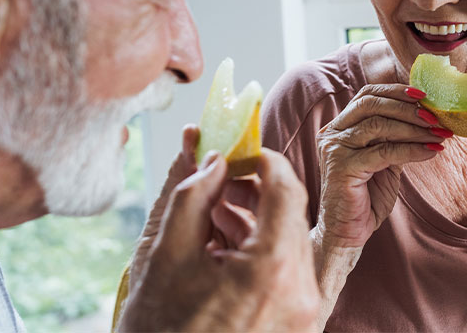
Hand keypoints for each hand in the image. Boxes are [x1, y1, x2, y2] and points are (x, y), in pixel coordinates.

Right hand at [119, 128, 318, 332]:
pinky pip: (285, 276)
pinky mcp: (295, 331)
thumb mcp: (164, 255)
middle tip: (220, 180)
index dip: (263, 160)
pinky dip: (259, 255)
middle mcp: (301, 296)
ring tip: (212, 216)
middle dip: (255, 191)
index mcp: (273, 272)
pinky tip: (222, 250)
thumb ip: (191, 193)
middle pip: (289, 217)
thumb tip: (210, 155)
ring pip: (287, 246)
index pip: (285, 188)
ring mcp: (303, 318)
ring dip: (254, 223)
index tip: (241, 151)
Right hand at [314, 84, 445, 249]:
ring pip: (378, 125)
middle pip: (371, 104)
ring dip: (413, 128)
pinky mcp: (342, 168)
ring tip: (438, 133)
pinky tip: (431, 152)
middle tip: (435, 116)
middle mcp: (333, 133)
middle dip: (407, 107)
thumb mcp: (384, 160)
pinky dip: (412, 150)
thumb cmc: (366, 197)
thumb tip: (426, 117)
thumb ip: (395, 137)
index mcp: (340, 127)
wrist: (347, 233)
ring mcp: (335, 149)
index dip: (395, 91)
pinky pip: (384, 151)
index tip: (424, 95)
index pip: (367, 95)